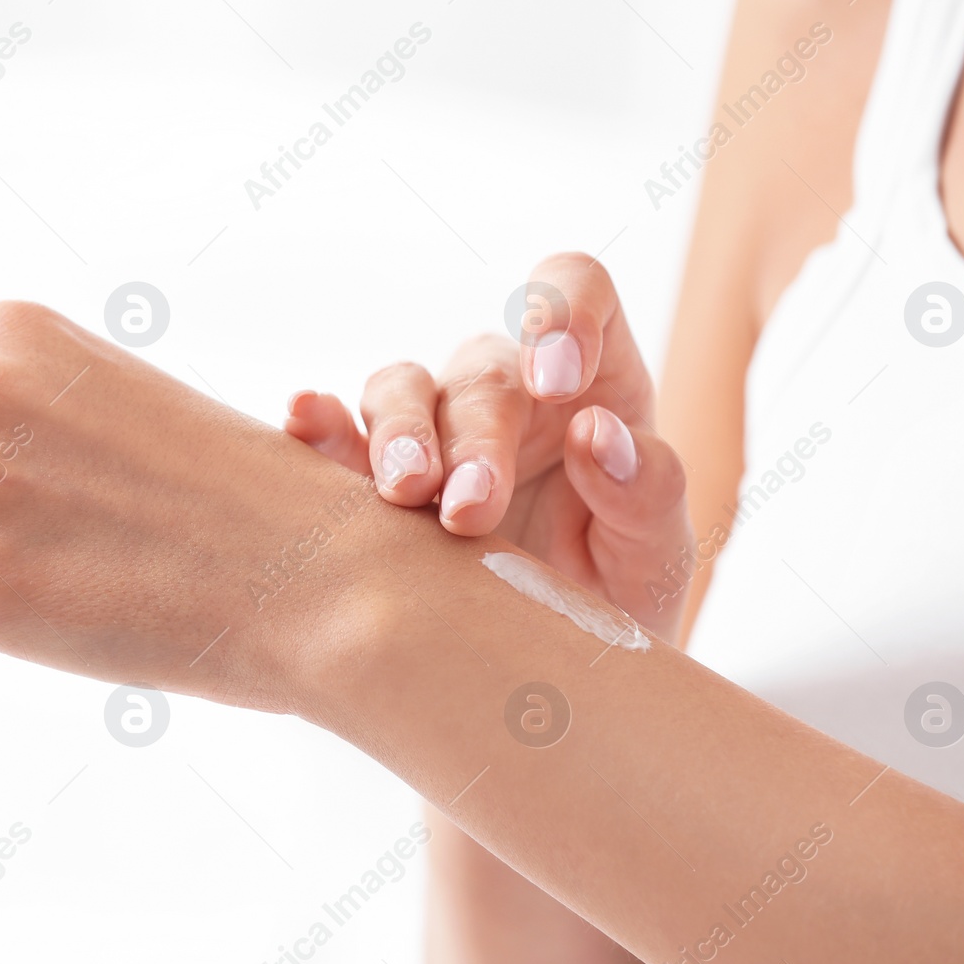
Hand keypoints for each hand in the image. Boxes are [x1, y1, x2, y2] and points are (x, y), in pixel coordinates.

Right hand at [285, 253, 693, 642]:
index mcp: (592, 381)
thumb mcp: (659, 557)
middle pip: (480, 370)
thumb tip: (596, 431)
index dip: (562, 311)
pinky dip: (321, 426)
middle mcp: (508, 389)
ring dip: (400, 434)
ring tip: (406, 493)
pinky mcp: (378, 477)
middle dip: (474, 436)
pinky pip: (341, 437)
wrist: (553, 675)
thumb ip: (648, 492)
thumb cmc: (620, 600)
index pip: (574, 288)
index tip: (558, 382)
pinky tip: (305, 421)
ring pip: (402, 389)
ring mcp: (437, 428)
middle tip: (472, 510)